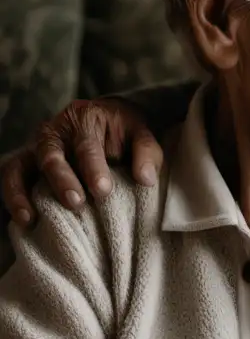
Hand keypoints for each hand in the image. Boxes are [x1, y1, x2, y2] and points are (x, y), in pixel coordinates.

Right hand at [0, 98, 162, 226]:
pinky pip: (11, 177)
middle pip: (51, 156)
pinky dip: (13, 197)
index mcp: (84, 118)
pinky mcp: (26, 164)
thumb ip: (147, 152)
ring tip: (32, 217)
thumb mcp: (140, 133)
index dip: (93, 167)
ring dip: (24, 192)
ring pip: (21, 166)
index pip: (87, 144)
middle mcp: (55, 131)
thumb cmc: (124, 132)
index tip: (103, 191)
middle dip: (62, 181)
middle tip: (75, 203)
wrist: (106, 120)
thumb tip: (146, 179)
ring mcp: (36, 148)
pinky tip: (25, 220)